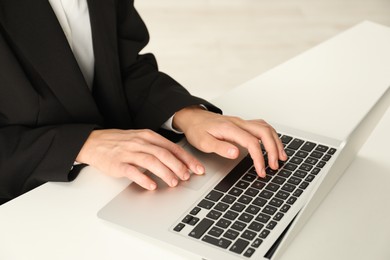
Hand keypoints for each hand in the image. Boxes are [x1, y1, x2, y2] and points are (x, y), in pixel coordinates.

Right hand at [76, 129, 204, 189]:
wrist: (94, 142)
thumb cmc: (120, 142)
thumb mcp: (141, 140)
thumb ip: (157, 148)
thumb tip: (178, 162)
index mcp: (148, 136)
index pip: (172, 147)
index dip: (186, 158)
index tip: (197, 168)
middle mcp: (140, 142)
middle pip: (164, 154)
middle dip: (178, 166)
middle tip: (187, 177)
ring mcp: (128, 152)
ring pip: (151, 161)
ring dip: (165, 173)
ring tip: (174, 183)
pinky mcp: (117, 163)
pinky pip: (132, 171)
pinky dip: (144, 178)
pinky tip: (152, 186)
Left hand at [173, 106, 286, 176]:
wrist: (193, 117)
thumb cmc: (197, 129)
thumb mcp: (203, 142)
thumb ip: (220, 148)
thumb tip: (236, 153)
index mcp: (230, 128)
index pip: (252, 142)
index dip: (259, 158)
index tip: (261, 171)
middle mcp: (239, 123)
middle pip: (264, 132)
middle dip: (273, 150)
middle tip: (274, 166)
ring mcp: (242, 122)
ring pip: (265, 128)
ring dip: (275, 142)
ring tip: (280, 157)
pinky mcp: (242, 124)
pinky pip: (262, 127)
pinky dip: (271, 136)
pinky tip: (273, 144)